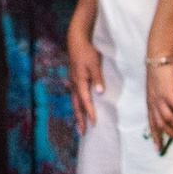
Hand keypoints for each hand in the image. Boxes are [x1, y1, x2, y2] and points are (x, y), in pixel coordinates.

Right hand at [67, 15, 103, 130]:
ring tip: (80, 124)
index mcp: (79, 82)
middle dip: (79, 119)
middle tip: (82, 132)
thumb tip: (99, 92)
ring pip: (74, 101)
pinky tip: (80, 108)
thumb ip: (97, 78)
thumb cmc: (87, 51)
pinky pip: (75, 96)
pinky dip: (77, 105)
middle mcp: (74, 84)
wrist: (76, 40)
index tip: (94, 123)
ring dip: (77, 113)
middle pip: (76, 105)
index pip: (85, 101)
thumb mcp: (94, 63)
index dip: (90, 113)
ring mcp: (73, 82)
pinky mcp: (74, 79)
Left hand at [144, 59, 172, 148]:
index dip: (155, 137)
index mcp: (150, 105)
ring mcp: (159, 98)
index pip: (151, 124)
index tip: (158, 149)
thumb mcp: (158, 92)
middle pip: (160, 125)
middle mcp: (153, 104)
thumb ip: (164, 104)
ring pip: (167, 118)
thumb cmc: (160, 76)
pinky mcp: (167, 92)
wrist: (158, 60)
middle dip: (171, 134)